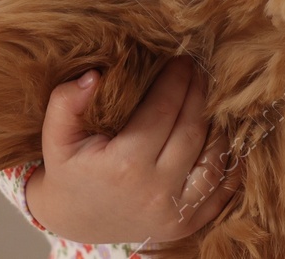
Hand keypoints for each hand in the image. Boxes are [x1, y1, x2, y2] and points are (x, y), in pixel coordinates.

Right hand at [25, 56, 241, 244]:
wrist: (77, 219)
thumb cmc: (70, 170)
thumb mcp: (56, 136)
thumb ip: (66, 102)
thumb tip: (95, 75)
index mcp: (124, 166)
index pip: (164, 110)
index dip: (176, 80)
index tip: (181, 59)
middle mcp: (155, 191)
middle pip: (192, 130)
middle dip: (199, 93)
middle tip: (199, 69)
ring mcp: (174, 212)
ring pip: (214, 159)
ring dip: (219, 124)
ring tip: (212, 97)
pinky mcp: (187, 225)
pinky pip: (222, 190)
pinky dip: (229, 161)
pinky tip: (225, 134)